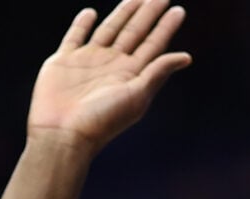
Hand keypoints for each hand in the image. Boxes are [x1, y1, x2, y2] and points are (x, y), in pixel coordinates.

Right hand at [28, 1, 190, 154]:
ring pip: (109, 30)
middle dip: (147, 14)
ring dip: (122, 13)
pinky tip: (90, 13)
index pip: (153, 44)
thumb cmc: (101, 121)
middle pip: (133, 32)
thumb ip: (157, 72)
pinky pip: (75, 37)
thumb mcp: (136, 96)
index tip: (178, 10)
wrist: (62, 135)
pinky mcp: (63, 62)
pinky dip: (81, 24)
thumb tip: (186, 57)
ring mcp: (87, 62)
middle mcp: (111, 65)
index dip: (165, 27)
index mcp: (130, 74)